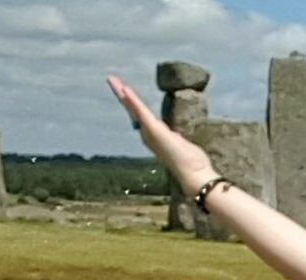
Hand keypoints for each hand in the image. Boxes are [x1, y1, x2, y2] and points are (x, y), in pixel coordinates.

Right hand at [107, 75, 215, 190]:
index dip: (132, 103)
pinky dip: (133, 100)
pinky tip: (126, 90)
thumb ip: (175, 140)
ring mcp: (150, 132)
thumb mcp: (181, 146)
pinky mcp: (154, 130)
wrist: (193, 174)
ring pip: (134, 108)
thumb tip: (176, 138)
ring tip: (112, 80)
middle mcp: (148, 134)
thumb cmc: (191, 163)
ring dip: (123, 93)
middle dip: (122, 94)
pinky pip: (141, 111)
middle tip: (111, 80)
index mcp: (154, 136)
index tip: (125, 91)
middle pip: (132, 109)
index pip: (140, 115)